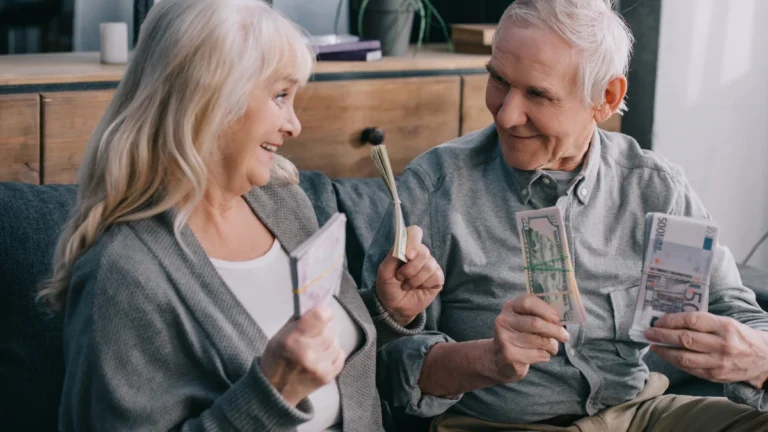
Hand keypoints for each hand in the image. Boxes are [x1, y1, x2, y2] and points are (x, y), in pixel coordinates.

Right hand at [260, 306, 344, 404]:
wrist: (275, 391)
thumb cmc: (276, 360)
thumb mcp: (279, 336)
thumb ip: (298, 321)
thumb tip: (316, 306)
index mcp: (292, 340)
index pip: (320, 316)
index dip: (323, 313)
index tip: (320, 314)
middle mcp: (307, 353)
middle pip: (329, 330)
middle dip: (323, 329)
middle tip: (312, 335)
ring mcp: (319, 367)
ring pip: (335, 342)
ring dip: (328, 342)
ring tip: (314, 349)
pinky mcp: (327, 377)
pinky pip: (340, 355)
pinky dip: (333, 354)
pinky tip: (320, 357)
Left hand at [375, 225, 443, 325]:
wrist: (394, 307)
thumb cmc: (388, 287)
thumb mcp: (384, 271)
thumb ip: (393, 255)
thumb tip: (402, 243)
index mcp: (406, 248)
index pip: (414, 232)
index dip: (413, 241)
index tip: (408, 255)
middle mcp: (420, 254)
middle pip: (423, 251)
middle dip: (410, 268)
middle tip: (400, 277)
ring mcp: (430, 265)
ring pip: (429, 265)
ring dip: (414, 279)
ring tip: (406, 285)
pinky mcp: (437, 278)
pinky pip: (435, 275)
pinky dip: (423, 284)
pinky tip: (418, 288)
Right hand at [489, 295, 569, 382]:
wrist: (498, 357)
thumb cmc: (519, 334)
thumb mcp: (524, 320)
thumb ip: (539, 315)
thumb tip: (561, 320)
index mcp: (509, 307)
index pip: (527, 302)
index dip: (546, 309)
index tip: (557, 319)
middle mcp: (504, 321)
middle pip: (535, 323)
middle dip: (554, 330)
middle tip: (565, 336)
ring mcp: (504, 338)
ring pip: (539, 341)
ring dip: (552, 345)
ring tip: (552, 346)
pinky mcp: (509, 355)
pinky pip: (537, 354)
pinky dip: (545, 355)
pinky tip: (541, 354)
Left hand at [646, 312, 767, 388]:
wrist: (763, 358)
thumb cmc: (739, 336)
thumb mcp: (725, 322)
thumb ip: (702, 322)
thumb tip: (671, 321)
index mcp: (724, 326)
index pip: (692, 321)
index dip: (672, 320)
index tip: (658, 321)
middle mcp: (722, 344)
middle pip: (685, 339)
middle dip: (663, 336)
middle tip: (648, 333)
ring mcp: (719, 362)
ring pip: (684, 357)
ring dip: (665, 352)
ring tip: (653, 345)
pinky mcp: (715, 376)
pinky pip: (690, 369)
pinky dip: (675, 362)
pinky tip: (667, 356)